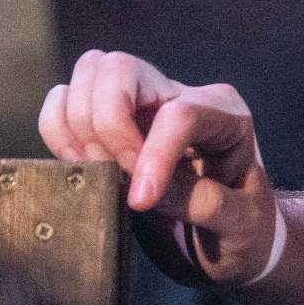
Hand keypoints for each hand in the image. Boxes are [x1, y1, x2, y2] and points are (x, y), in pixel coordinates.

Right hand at [39, 49, 277, 284]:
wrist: (232, 237)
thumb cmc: (245, 228)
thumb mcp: (243, 224)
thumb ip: (206, 204)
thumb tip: (147, 190)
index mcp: (225, 114)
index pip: (178, 114)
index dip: (152, 156)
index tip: (141, 202)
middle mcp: (180, 95)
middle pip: (120, 68)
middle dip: (107, 124)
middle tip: (119, 176)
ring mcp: (142, 102)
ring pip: (91, 71)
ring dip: (79, 124)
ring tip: (100, 171)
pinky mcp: (110, 119)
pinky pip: (65, 98)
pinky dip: (59, 129)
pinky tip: (80, 165)